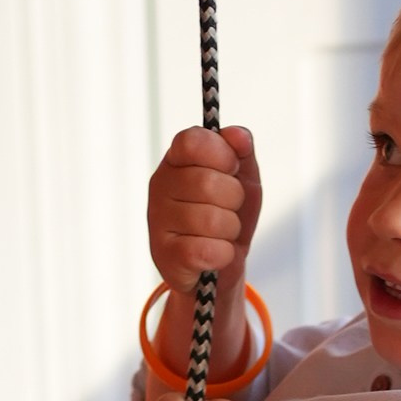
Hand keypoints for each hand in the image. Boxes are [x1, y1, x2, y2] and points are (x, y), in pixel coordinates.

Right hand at [148, 123, 261, 301]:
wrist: (219, 263)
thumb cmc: (227, 212)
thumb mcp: (242, 176)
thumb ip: (241, 150)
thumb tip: (238, 136)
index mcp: (176, 160)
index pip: (192, 141)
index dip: (221, 154)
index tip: (231, 168)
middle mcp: (160, 185)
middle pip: (209, 183)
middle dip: (235, 199)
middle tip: (229, 207)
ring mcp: (158, 220)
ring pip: (212, 220)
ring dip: (231, 229)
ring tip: (222, 232)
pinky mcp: (165, 256)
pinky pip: (208, 251)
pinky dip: (224, 254)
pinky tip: (216, 253)